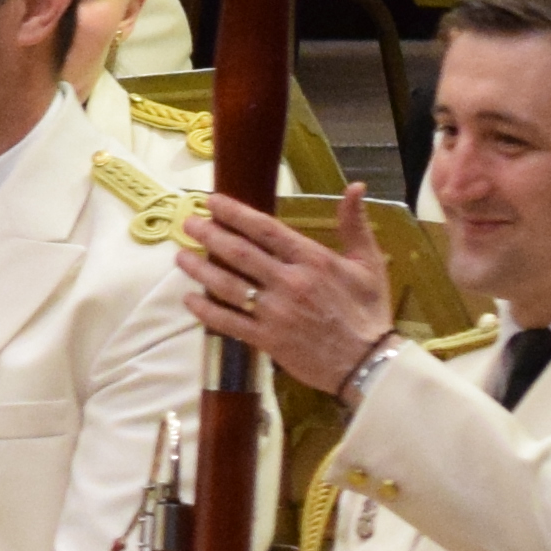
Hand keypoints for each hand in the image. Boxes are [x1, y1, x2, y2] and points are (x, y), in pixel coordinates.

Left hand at [182, 189, 395, 394]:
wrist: (370, 364)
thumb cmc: (369, 312)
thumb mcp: (369, 263)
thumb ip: (354, 224)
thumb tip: (355, 186)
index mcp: (313, 260)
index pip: (266, 229)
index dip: (235, 213)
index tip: (212, 202)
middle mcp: (290, 282)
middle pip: (239, 253)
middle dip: (209, 235)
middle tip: (188, 223)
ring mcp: (276, 312)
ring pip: (228, 285)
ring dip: (200, 269)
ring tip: (180, 257)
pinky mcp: (267, 340)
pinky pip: (228, 322)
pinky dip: (206, 310)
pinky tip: (189, 299)